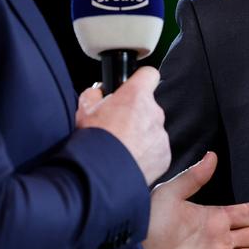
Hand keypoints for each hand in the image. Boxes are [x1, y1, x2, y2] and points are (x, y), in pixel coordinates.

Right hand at [75, 66, 169, 184]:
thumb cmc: (93, 141)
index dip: (140, 80)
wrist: (101, 174)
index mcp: (136, 95)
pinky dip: (146, 153)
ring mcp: (161, 135)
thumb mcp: (84, 110)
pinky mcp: (164, 155)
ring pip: (153, 128)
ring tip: (123, 147)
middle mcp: (154, 112)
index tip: (132, 88)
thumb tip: (98, 93)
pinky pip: (157, 149)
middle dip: (137, 113)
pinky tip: (130, 159)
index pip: (149, 74)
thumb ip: (94, 95)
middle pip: (149, 106)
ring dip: (141, 134)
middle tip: (118, 126)